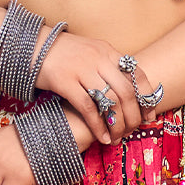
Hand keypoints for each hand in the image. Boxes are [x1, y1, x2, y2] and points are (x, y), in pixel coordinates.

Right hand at [34, 33, 156, 145]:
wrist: (34, 46)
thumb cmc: (64, 56)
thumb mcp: (91, 54)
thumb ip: (108, 68)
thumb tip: (126, 92)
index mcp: (108, 51)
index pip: (136, 74)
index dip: (146, 97)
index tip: (150, 116)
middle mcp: (98, 58)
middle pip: (126, 91)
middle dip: (133, 116)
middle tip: (133, 131)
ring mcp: (82, 69)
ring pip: (110, 101)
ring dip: (117, 125)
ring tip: (117, 138)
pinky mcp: (66, 81)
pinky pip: (88, 108)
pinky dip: (98, 126)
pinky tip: (103, 138)